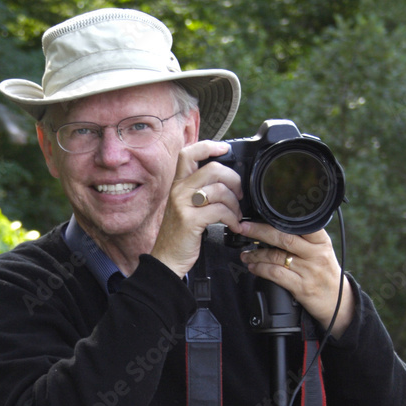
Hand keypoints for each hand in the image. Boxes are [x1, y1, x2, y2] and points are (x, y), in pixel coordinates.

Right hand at [150, 140, 243, 278]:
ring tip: (236, 215)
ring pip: (219, 190)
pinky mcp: (190, 220)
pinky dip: (232, 219)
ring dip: (235, 204)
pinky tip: (233, 226)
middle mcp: (178, 191)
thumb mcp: (185, 207)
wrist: (166, 259)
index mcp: (177, 185)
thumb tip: (224, 181)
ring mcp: (183, 205)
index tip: (225, 149)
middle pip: (213, 169)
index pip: (189, 154)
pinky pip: (220, 211)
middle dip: (234, 180)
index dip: (208, 146)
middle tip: (238, 194)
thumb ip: (198, 191)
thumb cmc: (179, 235)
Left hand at [236, 221, 354, 335]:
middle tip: (244, 228)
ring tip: (245, 254)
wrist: (338, 302)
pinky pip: (276, 274)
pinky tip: (253, 267)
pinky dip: (261, 269)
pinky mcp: (301, 287)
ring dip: (256, 254)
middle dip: (259, 232)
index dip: (278, 219)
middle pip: (284, 238)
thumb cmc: (325, 274)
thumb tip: (274, 230)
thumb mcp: (321, 252)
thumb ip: (304, 241)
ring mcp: (309, 270)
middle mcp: (316, 254)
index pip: (300, 224)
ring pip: (276, 256)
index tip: (260, 215)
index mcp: (321, 241)